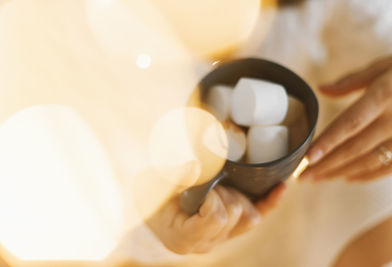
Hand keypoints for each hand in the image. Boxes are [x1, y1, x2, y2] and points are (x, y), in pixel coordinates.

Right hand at [147, 183, 285, 253]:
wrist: (154, 209)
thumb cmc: (151, 197)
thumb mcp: (154, 186)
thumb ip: (175, 177)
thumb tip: (196, 166)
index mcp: (186, 237)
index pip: (215, 219)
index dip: (212, 198)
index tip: (201, 188)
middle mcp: (207, 243)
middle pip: (234, 215)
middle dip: (224, 193)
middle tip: (207, 184)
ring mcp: (222, 238)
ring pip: (249, 218)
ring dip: (237, 196)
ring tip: (218, 188)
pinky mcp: (233, 229)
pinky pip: (258, 216)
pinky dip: (270, 201)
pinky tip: (282, 186)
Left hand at [301, 56, 391, 181]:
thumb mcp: (384, 66)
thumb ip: (352, 81)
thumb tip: (321, 89)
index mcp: (384, 95)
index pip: (350, 123)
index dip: (328, 141)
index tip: (307, 157)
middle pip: (356, 148)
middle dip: (327, 165)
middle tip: (304, 176)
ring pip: (370, 161)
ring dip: (342, 172)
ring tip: (319, 179)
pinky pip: (390, 168)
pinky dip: (368, 175)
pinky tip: (349, 178)